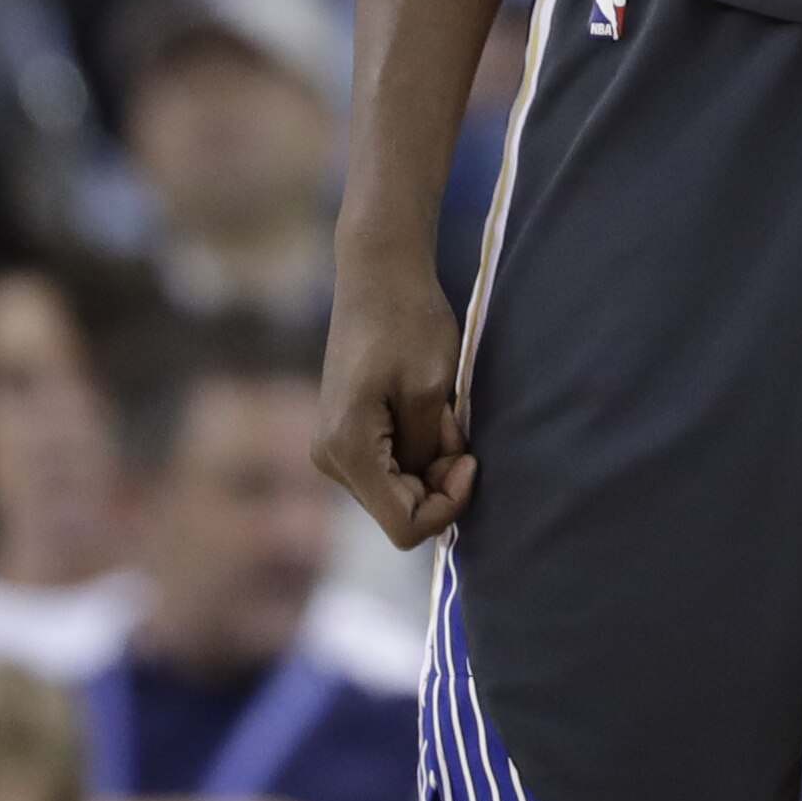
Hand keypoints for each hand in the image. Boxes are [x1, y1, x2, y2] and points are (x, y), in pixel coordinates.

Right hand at [313, 257, 475, 549]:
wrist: (379, 274)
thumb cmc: (409, 322)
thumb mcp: (431, 390)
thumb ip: (428, 450)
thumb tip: (426, 487)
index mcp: (349, 452)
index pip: (404, 526)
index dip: (448, 505)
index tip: (470, 459)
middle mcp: (331, 459)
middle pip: (400, 509)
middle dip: (441, 479)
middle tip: (456, 426)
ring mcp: (334, 448)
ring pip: (397, 488)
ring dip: (431, 461)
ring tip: (442, 411)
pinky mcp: (345, 433)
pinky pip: (390, 465)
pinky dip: (419, 448)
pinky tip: (428, 410)